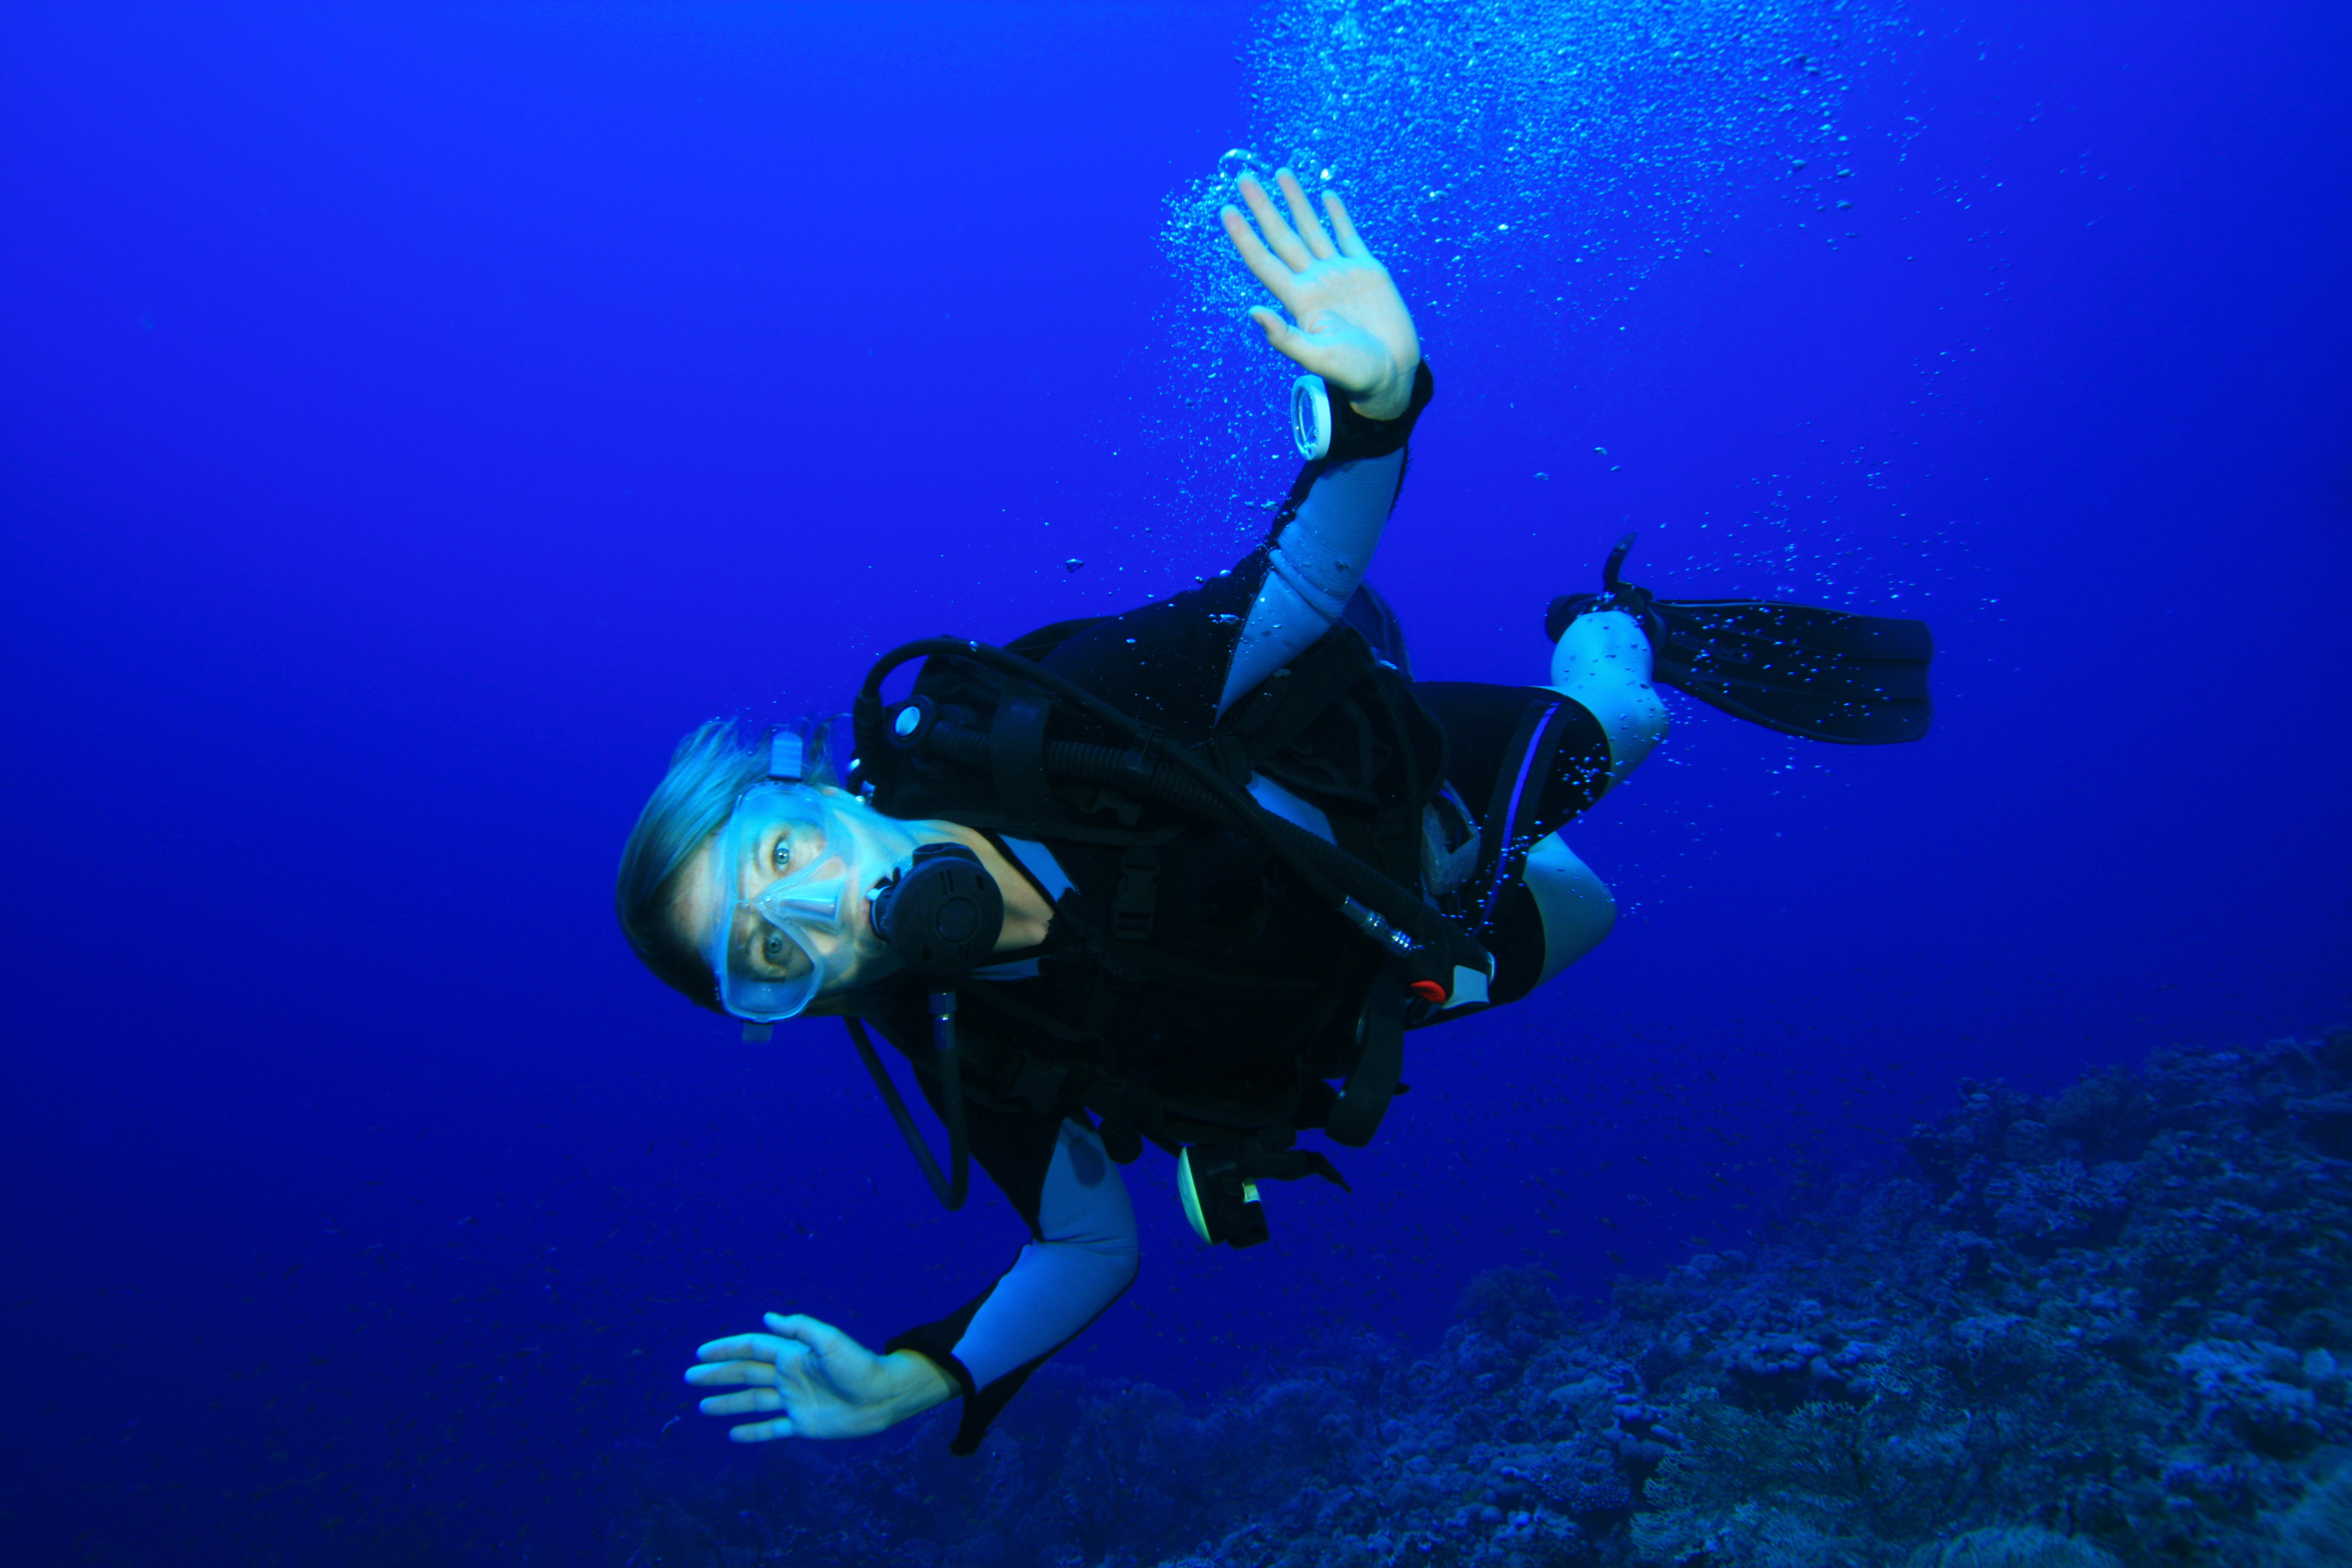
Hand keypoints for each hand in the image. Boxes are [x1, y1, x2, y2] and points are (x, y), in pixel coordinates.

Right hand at [684, 1312, 955, 1441]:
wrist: (883, 1398)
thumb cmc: (859, 1366)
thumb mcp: (830, 1341)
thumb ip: (800, 1329)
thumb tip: (767, 1317)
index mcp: (793, 1356)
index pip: (752, 1348)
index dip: (726, 1348)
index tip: (700, 1352)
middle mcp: (789, 1377)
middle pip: (745, 1374)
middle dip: (718, 1375)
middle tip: (690, 1377)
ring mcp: (794, 1401)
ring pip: (753, 1402)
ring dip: (728, 1404)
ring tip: (703, 1406)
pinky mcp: (803, 1424)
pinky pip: (771, 1429)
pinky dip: (753, 1432)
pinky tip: (733, 1435)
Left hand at [1221, 168, 1421, 419]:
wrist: (1392, 373)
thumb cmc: (1353, 373)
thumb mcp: (1317, 358)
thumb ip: (1285, 337)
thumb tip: (1252, 312)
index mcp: (1299, 300)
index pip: (1263, 261)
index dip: (1244, 236)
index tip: (1226, 210)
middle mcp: (1315, 281)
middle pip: (1282, 236)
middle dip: (1263, 207)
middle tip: (1244, 177)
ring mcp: (1340, 273)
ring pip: (1312, 228)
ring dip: (1296, 201)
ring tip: (1281, 172)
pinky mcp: (1368, 271)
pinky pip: (1349, 236)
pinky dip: (1338, 215)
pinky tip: (1325, 194)